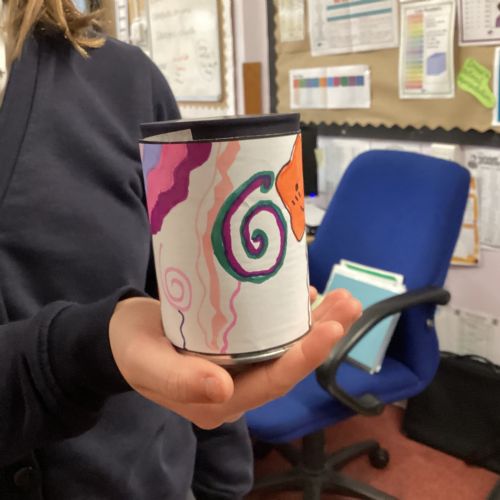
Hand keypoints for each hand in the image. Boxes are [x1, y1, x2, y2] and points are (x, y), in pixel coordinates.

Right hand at [109, 288, 360, 428]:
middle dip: (322, 335)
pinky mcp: (239, 346)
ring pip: (287, 348)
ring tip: (342, 296)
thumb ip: (178, 380)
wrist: (122, 335)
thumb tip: (223, 390)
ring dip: (317, 323)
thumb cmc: (130, 348)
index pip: (272, 382)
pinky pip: (273, 335)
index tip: (332, 328)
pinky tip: (307, 296)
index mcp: (219, 400)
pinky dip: (293, 316)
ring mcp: (241, 366)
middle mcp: (239, 387)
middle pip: (289, 363)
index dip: (305, 357)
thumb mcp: (146, 362)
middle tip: (348, 302)